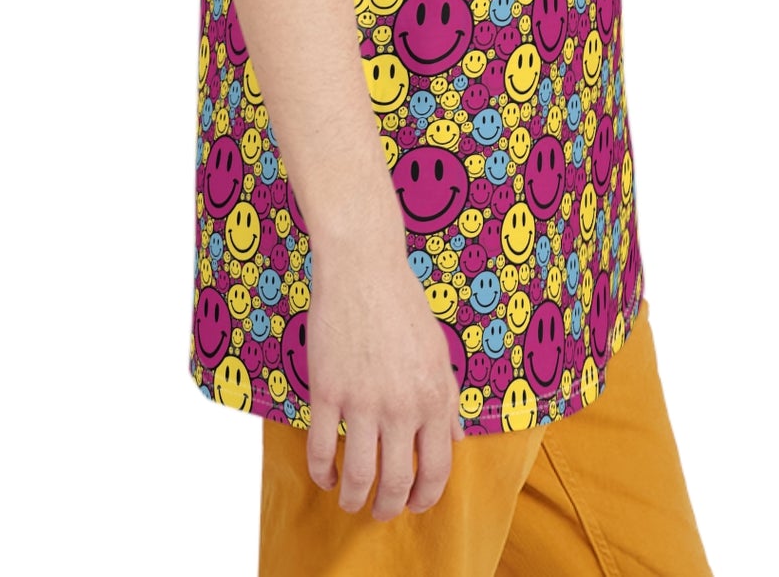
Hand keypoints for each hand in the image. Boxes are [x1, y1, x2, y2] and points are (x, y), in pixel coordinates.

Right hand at [304, 236, 465, 518]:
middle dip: (389, 507)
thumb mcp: (438, 351)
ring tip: (350, 502)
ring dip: (354, 500)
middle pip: (397, 482)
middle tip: (381, 512)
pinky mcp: (327, 390)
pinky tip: (325, 476)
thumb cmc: (402, 305)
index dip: (427, 496)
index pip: (437, 468)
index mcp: (434, 396)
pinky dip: (321, 473)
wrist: (363, 266)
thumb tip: (457, 439)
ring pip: (358, 474)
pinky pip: (321, 448)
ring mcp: (362, 399)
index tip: (416, 504)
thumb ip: (447, 399)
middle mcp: (402, 405)